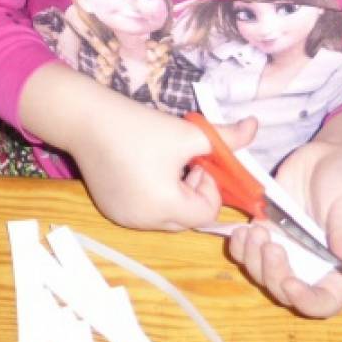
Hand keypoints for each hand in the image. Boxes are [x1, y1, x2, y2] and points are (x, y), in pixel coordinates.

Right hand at [70, 91, 258, 230]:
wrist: (85, 120)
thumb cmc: (139, 127)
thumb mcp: (188, 133)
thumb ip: (226, 137)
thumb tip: (256, 127)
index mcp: (166, 206)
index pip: (207, 213)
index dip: (210, 187)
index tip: (197, 161)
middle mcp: (144, 222)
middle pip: (187, 219)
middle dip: (193, 193)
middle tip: (183, 163)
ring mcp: (124, 218)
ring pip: (165, 218)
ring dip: (173, 196)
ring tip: (161, 164)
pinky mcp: (109, 210)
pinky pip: (143, 213)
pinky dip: (150, 197)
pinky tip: (140, 168)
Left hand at [227, 136, 341, 317]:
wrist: (335, 154)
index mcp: (338, 267)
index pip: (325, 301)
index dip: (306, 301)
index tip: (290, 283)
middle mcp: (310, 263)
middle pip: (283, 289)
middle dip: (271, 273)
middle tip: (269, 243)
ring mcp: (286, 246)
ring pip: (260, 271)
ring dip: (251, 259)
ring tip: (254, 231)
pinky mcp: (267, 226)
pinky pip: (246, 248)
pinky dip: (238, 245)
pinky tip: (238, 231)